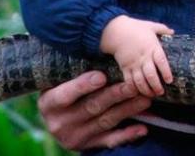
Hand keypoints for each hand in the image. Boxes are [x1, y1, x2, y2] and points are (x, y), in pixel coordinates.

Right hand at [37, 71, 151, 150]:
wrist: (58, 119)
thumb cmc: (64, 89)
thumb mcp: (62, 80)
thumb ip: (77, 68)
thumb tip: (101, 48)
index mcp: (49, 103)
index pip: (65, 94)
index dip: (83, 86)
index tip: (102, 76)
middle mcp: (59, 123)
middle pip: (91, 106)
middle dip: (115, 95)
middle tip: (134, 85)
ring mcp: (74, 136)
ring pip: (105, 121)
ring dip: (127, 110)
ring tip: (145, 99)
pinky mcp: (87, 146)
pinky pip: (109, 141)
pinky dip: (127, 135)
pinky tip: (143, 128)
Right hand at [100, 15, 174, 96]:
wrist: (116, 30)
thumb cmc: (135, 28)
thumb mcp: (151, 26)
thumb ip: (163, 29)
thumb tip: (173, 32)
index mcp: (152, 47)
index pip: (161, 61)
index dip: (166, 72)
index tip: (169, 81)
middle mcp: (143, 57)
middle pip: (151, 75)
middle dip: (156, 86)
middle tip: (161, 92)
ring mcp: (133, 63)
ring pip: (140, 80)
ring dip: (146, 90)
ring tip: (152, 95)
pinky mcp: (124, 67)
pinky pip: (129, 80)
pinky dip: (133, 88)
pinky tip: (138, 93)